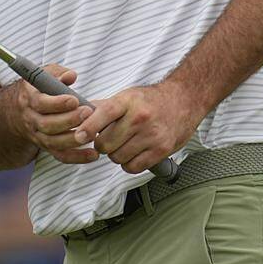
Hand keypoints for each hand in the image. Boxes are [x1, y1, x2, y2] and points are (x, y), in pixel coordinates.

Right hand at [13, 64, 97, 164]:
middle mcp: (31, 120)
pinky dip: (77, 157)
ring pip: (53, 142)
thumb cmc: (35, 90)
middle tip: (87, 113)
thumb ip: (57, 73)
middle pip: (47, 125)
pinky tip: (93, 154)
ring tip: (92, 133)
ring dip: (73, 139)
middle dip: (69, 120)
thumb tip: (71, 76)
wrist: (14, 113)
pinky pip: (60, 155)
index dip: (58, 103)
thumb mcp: (41, 76)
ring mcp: (38, 135)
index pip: (41, 103)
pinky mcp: (46, 147)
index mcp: (29, 99)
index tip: (74, 100)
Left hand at [73, 81, 201, 174]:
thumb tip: (78, 113)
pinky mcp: (161, 150)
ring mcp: (151, 135)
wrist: (184, 100)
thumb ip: (103, 107)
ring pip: (118, 157)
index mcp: (128, 101)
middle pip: (106, 144)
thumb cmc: (151, 100)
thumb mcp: (127, 96)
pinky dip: (129, 164)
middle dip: (102, 145)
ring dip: (116, 155)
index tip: (79, 137)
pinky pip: (133, 167)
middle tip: (108, 139)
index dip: (88, 127)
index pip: (104, 114)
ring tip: (124, 144)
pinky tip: (134, 153)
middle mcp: (139, 118)